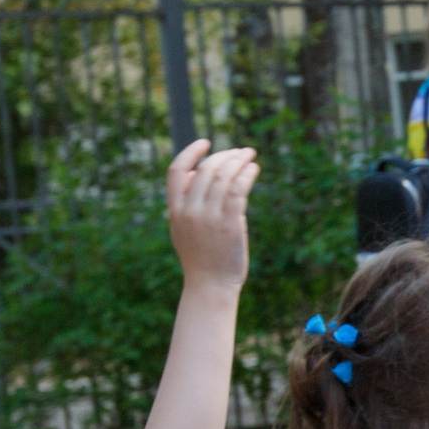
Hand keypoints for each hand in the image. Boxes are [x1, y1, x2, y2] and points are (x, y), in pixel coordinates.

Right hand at [164, 139, 257, 292]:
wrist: (210, 286)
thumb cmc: (200, 258)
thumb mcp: (183, 230)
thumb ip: (188, 204)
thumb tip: (200, 175)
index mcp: (175, 210)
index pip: (176, 171)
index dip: (190, 153)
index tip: (205, 142)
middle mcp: (190, 210)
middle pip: (206, 170)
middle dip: (225, 155)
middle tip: (241, 151)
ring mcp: (209, 217)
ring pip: (224, 177)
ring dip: (239, 161)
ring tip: (250, 156)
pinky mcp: (229, 223)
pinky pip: (239, 190)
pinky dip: (247, 175)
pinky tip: (253, 170)